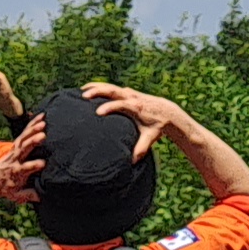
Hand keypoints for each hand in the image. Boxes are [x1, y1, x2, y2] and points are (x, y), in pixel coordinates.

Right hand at [72, 82, 186, 161]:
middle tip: (84, 97)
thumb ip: (141, 148)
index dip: (109, 108)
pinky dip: (100, 87)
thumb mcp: (151, 138)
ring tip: (81, 91)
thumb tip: (132, 163)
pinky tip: (89, 90)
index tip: (97, 113)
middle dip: (98, 92)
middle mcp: (132, 98)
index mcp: (136, 108)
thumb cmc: (157, 127)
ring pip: (110, 87)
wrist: (167, 112)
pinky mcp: (127, 92)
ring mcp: (129, 93)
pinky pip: (111, 88)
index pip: (120, 105)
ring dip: (96, 87)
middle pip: (113, 91)